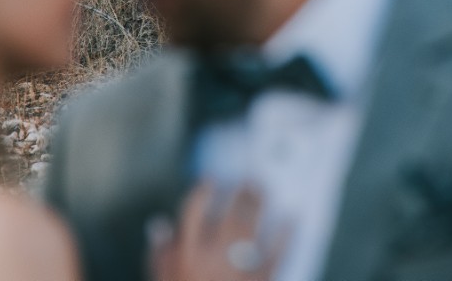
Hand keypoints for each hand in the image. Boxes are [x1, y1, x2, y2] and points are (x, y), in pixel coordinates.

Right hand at [150, 182, 286, 280]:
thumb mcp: (162, 279)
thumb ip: (160, 253)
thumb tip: (159, 225)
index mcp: (187, 252)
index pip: (194, 209)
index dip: (203, 190)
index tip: (211, 181)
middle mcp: (213, 253)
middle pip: (229, 211)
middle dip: (240, 192)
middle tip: (249, 180)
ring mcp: (239, 266)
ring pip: (252, 225)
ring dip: (259, 204)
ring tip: (263, 190)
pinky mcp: (261, 279)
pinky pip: (276, 252)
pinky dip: (286, 235)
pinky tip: (292, 220)